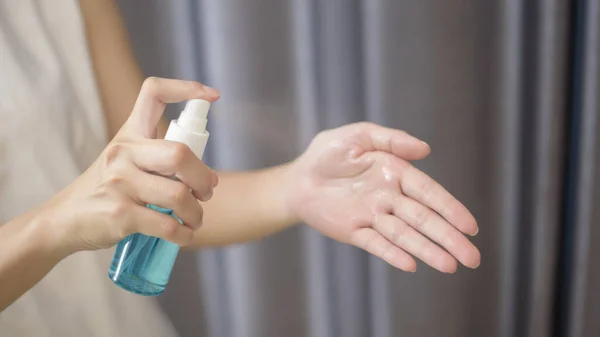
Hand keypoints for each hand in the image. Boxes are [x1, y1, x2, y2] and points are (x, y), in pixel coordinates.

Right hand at [41, 77, 219, 253]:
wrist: (64, 221)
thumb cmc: (105, 191)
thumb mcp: (125, 162)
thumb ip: (161, 161)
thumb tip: (210, 179)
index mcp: (129, 134)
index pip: (153, 93)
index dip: (186, 88)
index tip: (212, 96)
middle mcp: (123, 153)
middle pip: (180, 154)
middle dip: (204, 178)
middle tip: (206, 192)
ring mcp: (120, 183)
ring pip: (179, 195)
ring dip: (196, 213)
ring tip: (194, 219)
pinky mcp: (120, 214)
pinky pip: (167, 225)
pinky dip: (183, 234)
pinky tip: (184, 234)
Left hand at [286, 122, 479, 272]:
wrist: (298, 178)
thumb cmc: (329, 153)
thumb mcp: (358, 136)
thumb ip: (391, 140)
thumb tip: (425, 149)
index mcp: (395, 173)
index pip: (429, 193)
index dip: (450, 209)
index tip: (471, 227)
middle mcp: (389, 198)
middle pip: (423, 219)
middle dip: (448, 237)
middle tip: (472, 258)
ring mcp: (372, 216)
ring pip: (404, 235)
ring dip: (427, 250)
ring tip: (450, 266)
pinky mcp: (354, 231)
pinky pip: (375, 244)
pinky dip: (392, 254)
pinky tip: (411, 265)